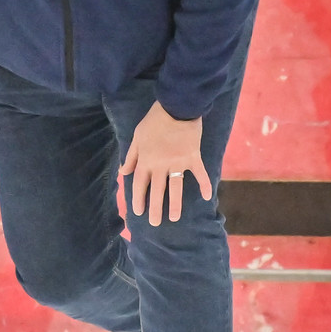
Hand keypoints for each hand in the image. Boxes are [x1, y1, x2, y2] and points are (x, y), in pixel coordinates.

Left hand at [121, 102, 210, 227]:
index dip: (138, 198)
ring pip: (176, 187)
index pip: (140, 184)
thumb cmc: (155, 120)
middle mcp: (161, 164)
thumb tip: (123, 172)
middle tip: (156, 224)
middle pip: (157, 190)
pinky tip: (207, 197)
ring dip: (175, 204)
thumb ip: (131, 155)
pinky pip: (200, 173)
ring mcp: (178, 162)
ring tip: (175, 218)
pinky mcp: (193, 157)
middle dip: (155, 209)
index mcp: (146, 159)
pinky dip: (204, 184)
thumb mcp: (137, 136)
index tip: (138, 212)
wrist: (177, 107)